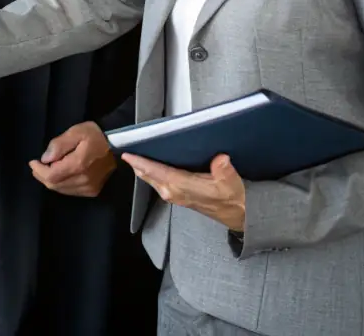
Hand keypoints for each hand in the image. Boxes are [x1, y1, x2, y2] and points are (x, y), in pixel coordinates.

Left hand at [28, 122, 115, 196]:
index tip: (33, 162)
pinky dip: (62, 184)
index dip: (39, 171)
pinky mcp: (93, 190)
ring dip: (51, 181)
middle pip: (55, 185)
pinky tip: (60, 174)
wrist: (117, 143)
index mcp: (78, 165)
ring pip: (62, 189)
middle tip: (37, 167)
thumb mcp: (75, 132)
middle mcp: (84, 180)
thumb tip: (45, 158)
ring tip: (46, 169)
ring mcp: (89, 188)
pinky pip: (71, 191)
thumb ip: (59, 145)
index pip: (52, 176)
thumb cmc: (94, 134)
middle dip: (42, 176)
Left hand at [121, 152, 245, 231]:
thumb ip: (224, 170)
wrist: (238, 215)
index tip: (128, 154)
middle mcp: (173, 192)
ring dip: (141, 168)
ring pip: (151, 180)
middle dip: (136, 163)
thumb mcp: (231, 182)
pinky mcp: (176, 196)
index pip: (158, 172)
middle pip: (149, 176)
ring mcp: (174, 196)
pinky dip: (150, 173)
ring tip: (133, 153)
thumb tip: (220, 159)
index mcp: (183, 187)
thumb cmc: (233, 198)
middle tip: (125, 147)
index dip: (142, 163)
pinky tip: (148, 165)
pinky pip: (156, 182)